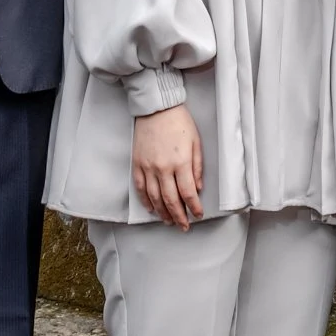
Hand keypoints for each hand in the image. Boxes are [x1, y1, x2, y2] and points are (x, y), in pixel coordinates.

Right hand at [132, 104, 204, 228]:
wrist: (157, 108)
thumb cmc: (180, 122)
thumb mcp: (196, 142)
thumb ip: (197, 167)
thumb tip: (198, 188)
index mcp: (181, 162)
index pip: (188, 193)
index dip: (194, 207)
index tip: (198, 215)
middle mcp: (164, 168)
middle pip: (171, 200)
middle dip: (179, 216)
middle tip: (183, 226)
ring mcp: (149, 167)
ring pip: (155, 197)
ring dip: (162, 212)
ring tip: (169, 221)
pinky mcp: (138, 164)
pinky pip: (141, 187)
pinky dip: (146, 201)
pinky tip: (151, 208)